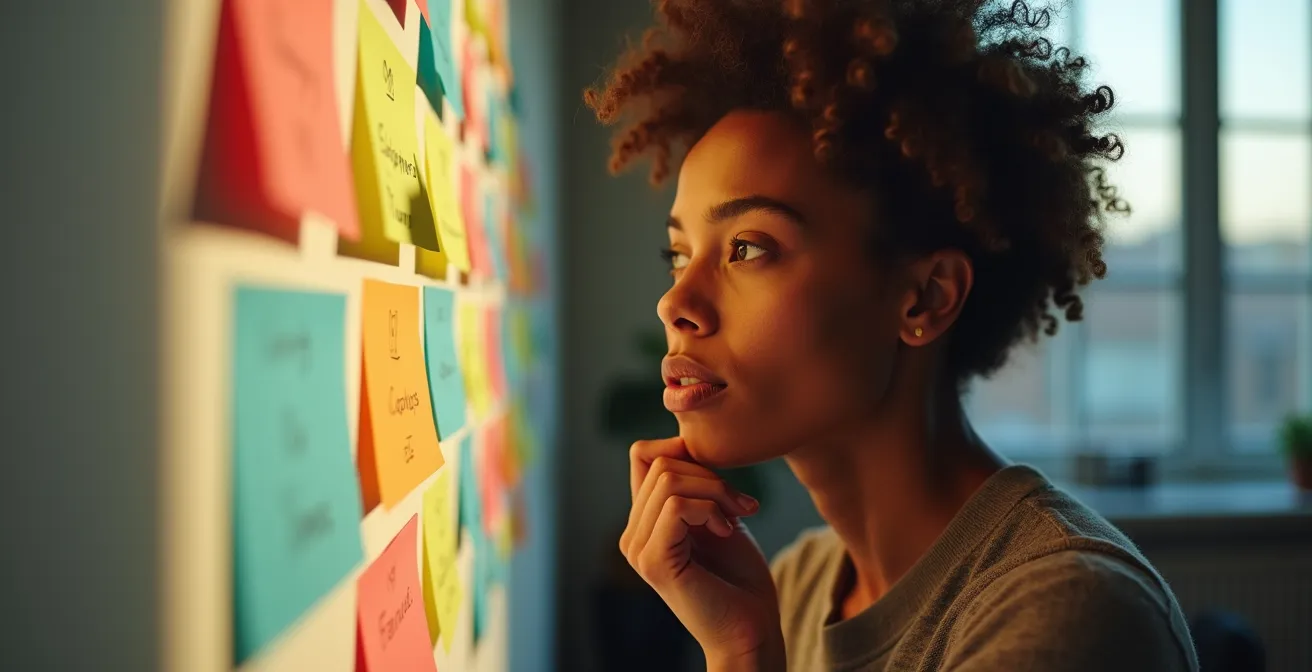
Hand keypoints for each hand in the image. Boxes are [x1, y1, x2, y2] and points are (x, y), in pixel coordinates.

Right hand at [621, 437, 784, 668]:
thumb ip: (697, 485)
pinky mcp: (654, 561)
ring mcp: (638, 548)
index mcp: (644, 521)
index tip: (720, 479)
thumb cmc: (740, 578)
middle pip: (659, 462)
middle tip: (741, 505)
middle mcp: (632, 534)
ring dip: (715, 491)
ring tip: (735, 518)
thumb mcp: (717, 515)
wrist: (751, 629)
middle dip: (710, 474)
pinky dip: (710, 508)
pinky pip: (677, 505)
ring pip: (669, 479)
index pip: (642, 454)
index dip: (681, 449)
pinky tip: (725, 530)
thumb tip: (685, 440)